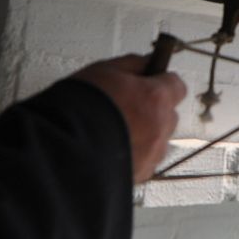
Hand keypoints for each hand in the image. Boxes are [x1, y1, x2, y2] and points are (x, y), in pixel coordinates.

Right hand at [69, 54, 187, 182]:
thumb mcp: (102, 71)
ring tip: (114, 132)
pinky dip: (134, 155)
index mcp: (155, 98)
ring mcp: (151, 154)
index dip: (161, 82)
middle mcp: (159, 127)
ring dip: (144, 135)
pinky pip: (145, 161)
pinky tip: (110, 149)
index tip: (148, 81)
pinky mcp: (140, 175)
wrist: (62, 152)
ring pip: (158, 140)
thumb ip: (131, 64)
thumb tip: (146, 62)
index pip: (176, 85)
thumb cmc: (77, 110)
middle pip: (168, 114)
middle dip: (152, 110)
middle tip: (125, 107)